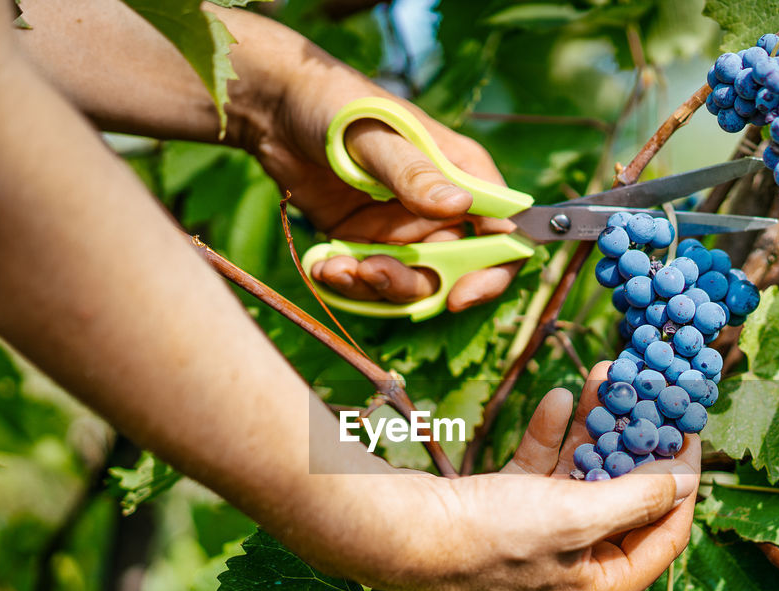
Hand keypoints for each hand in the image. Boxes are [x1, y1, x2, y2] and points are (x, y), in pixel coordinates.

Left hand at [239, 42, 521, 311]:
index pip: (503, 231)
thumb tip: (461, 205)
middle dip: (416, 284)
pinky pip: (371, 280)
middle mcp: (440, 208)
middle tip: (372, 274)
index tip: (460, 295)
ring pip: (411, 283)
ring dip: (376, 286)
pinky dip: (350, 283)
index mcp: (461, 173)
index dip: (494, 270)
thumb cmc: (336, 106)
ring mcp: (404, 229)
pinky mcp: (367, 243)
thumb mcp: (375, 137)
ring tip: (336, 269)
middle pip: (456, 271)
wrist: (275, 108)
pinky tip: (323, 266)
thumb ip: (415, 174)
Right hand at [309, 363, 700, 590]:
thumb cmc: (492, 538)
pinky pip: (543, 470)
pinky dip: (552, 435)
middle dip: (634, 442)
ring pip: (583, 475)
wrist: (401, 533)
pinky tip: (557, 398)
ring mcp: (541, 539)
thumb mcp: (577, 518)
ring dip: (594, 426)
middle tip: (650, 394)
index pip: (665, 533)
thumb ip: (637, 498)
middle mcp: (576, 569)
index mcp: (603, 590)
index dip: (682, 481)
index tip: (689, 431)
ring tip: (607, 377)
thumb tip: (685, 481)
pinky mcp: (508, 511)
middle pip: (625, 499)